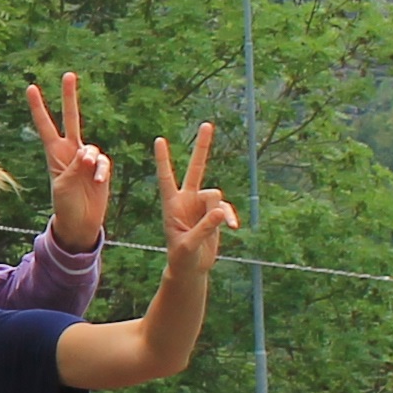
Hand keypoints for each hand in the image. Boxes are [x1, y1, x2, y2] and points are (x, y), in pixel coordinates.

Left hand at [28, 75, 114, 251]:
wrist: (80, 222)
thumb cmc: (65, 206)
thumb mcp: (63, 187)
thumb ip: (75, 169)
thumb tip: (88, 153)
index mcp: (54, 154)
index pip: (45, 125)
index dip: (38, 107)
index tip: (30, 87)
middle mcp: (70, 151)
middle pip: (71, 118)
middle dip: (69, 97)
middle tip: (68, 74)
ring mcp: (86, 159)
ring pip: (91, 146)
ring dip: (90, 159)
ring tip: (86, 171)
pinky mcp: (101, 169)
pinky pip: (102, 162)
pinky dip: (100, 170)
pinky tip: (98, 180)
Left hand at [153, 125, 238, 280]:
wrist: (191, 268)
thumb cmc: (181, 258)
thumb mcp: (189, 245)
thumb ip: (204, 228)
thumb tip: (221, 211)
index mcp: (171, 205)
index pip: (166, 178)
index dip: (163, 160)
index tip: (159, 139)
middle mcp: (186, 200)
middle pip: (195, 169)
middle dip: (202, 147)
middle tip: (207, 124)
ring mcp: (201, 205)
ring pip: (216, 195)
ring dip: (220, 211)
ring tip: (224, 226)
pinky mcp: (214, 213)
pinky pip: (225, 208)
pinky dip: (229, 217)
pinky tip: (233, 228)